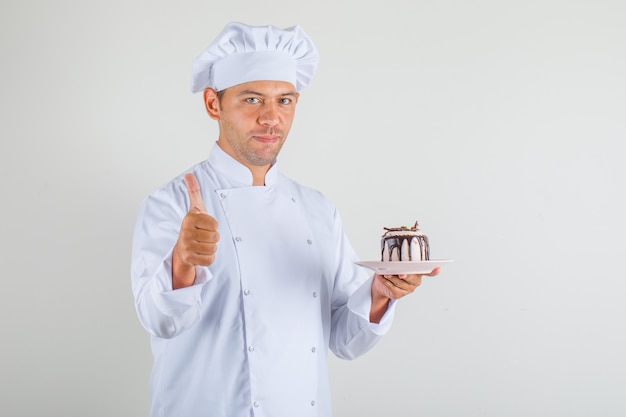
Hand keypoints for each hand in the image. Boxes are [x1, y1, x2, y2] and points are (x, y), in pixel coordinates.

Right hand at [172, 173, 219, 288]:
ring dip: (211, 248)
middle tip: (203, 236)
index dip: (213, 226)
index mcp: (189, 218)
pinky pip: (210, 259)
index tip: (204, 226)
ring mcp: (186, 246)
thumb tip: (189, 175)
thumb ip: (194, 191)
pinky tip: (201, 254)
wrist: (182, 248)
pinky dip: (209, 258)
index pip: (215, 223)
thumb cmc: (192, 227)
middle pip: (215, 236)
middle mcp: (186, 232)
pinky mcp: (189, 259)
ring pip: (213, 248)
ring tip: (202, 244)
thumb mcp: (195, 208)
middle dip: (213, 238)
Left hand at [369, 267, 439, 321]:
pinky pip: (392, 287)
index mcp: (417, 272)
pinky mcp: (399, 294)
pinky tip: (382, 276)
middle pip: (412, 278)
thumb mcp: (396, 264)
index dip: (433, 271)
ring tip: (386, 273)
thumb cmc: (392, 270)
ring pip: (400, 283)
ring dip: (392, 277)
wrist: (381, 283)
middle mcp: (415, 281)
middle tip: (401, 273)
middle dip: (407, 275)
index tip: (437, 269)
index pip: (428, 272)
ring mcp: (408, 289)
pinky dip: (386, 281)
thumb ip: (399, 262)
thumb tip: (396, 261)